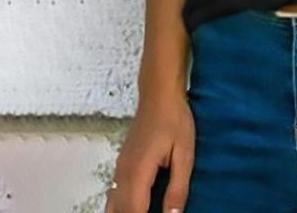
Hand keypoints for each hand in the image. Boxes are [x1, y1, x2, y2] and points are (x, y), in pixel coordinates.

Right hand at [105, 91, 194, 212]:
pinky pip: (114, 196)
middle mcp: (122, 175)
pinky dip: (120, 208)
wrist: (158, 95)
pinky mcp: (121, 166)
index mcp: (138, 174)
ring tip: (144, 211)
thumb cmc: (174, 120)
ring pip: (112, 206)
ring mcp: (119, 170)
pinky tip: (135, 208)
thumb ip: (178, 188)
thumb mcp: (184, 154)